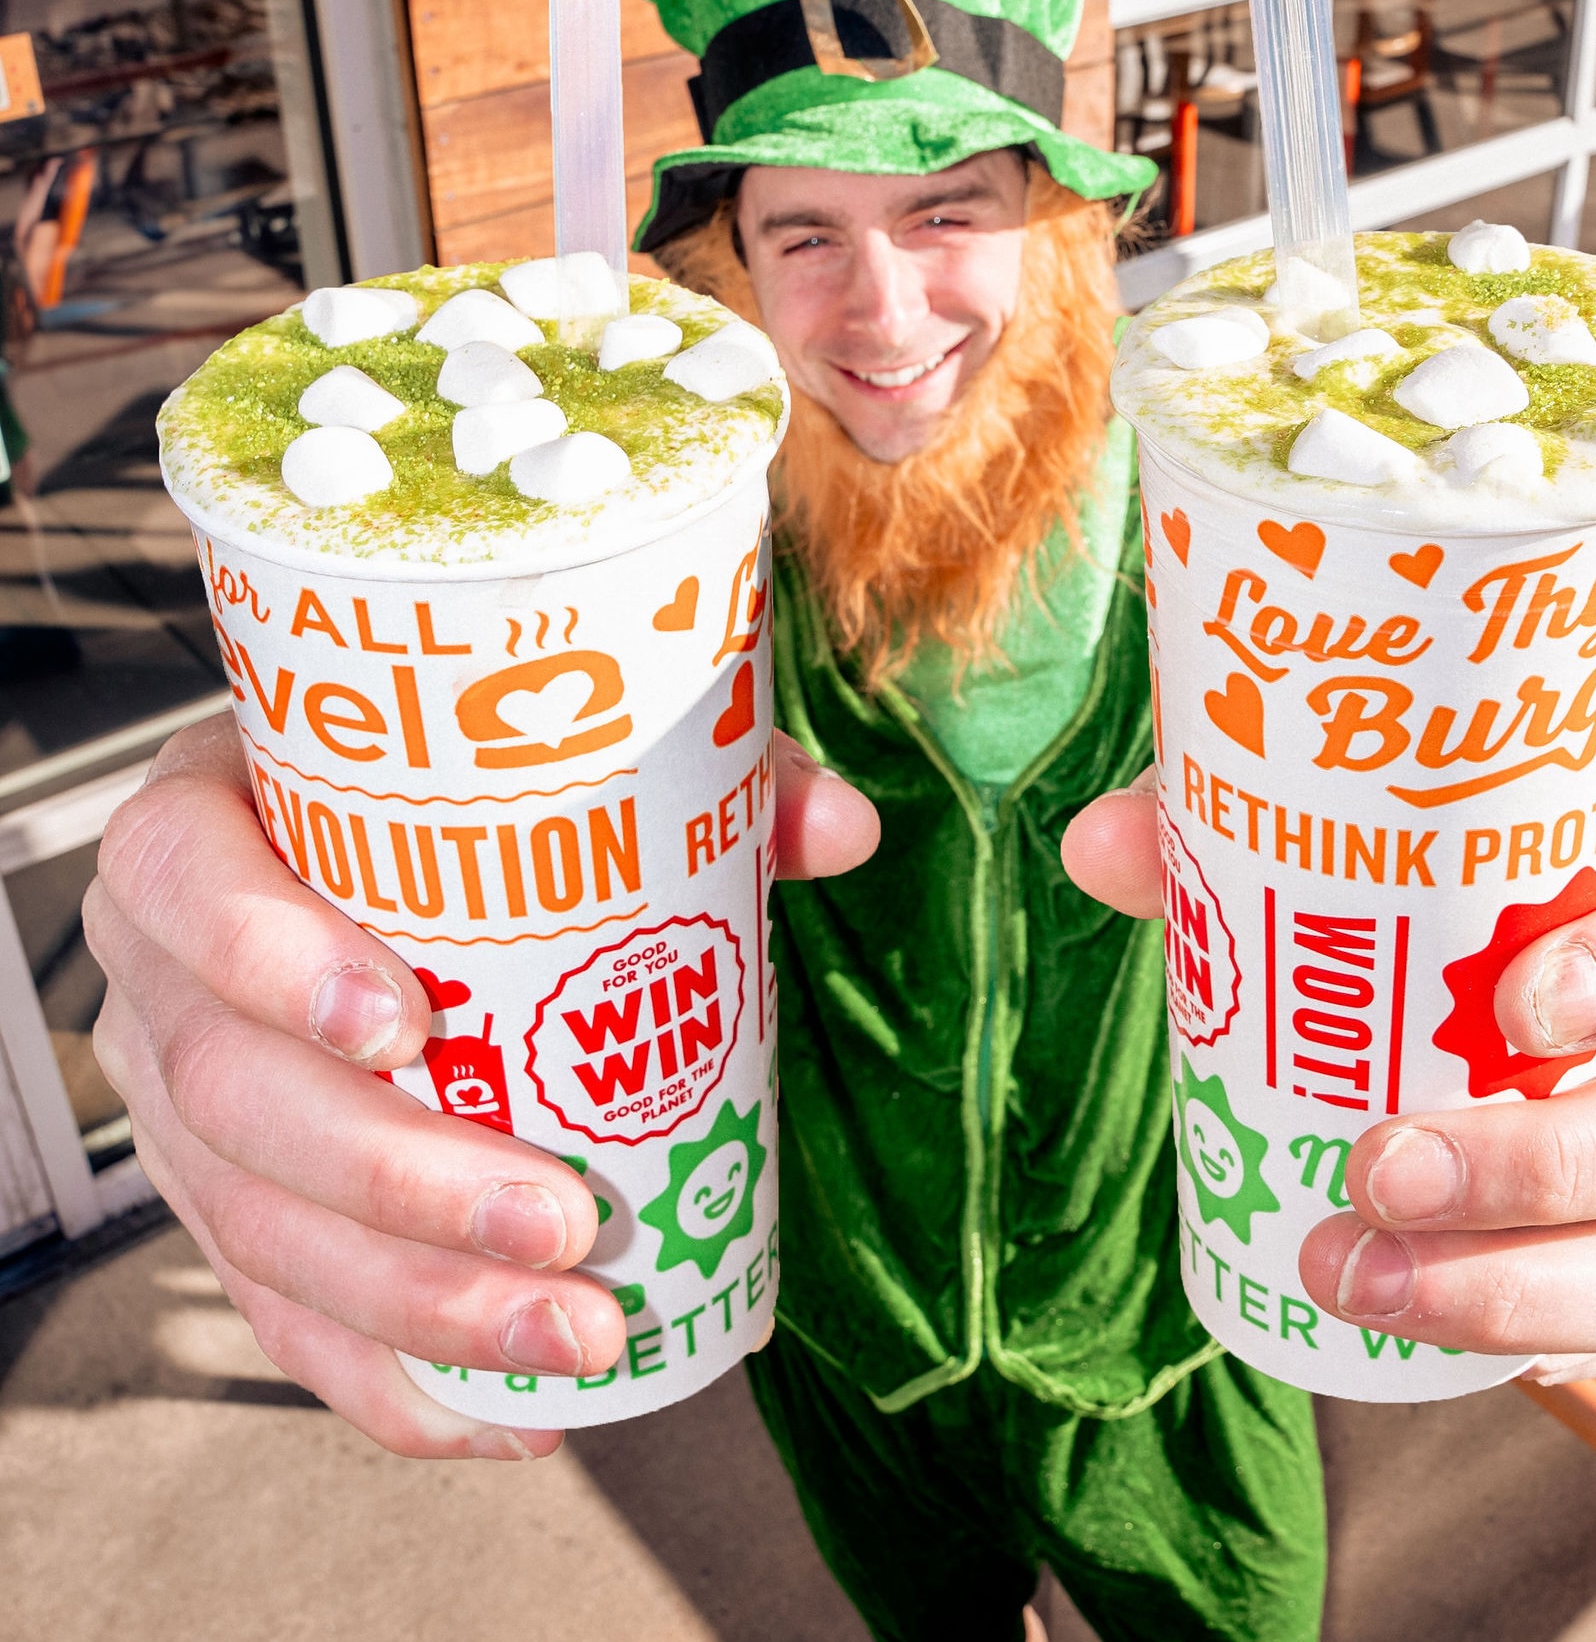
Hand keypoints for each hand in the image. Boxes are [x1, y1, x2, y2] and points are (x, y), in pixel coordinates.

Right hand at [90, 717, 877, 1460]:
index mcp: (209, 826)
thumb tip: (842, 828)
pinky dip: (396, 1376)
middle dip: (399, 1182)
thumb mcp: (544, 769)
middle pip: (236, 1094)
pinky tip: (507, 1411)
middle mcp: (168, 975)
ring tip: (570, 1331)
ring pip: (257, 1227)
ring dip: (417, 1303)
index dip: (268, 955)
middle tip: (557, 1222)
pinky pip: (281, 1312)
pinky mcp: (225, 1208)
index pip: (184, 872)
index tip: (406, 1023)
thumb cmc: (445, 813)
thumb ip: (702, 781)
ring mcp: (182, 1105)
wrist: (367, 866)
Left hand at [1063, 778, 1595, 1359]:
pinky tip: (1396, 1326)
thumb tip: (1098, 843)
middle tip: (1381, 1171)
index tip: (1515, 998)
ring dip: (1516, 1287)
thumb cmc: (1435, 899)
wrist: (1485, 998)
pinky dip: (1512, 1336)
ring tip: (1353, 1280)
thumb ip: (1232, 827)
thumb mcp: (1353, 849)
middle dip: (1548, 1165)